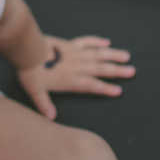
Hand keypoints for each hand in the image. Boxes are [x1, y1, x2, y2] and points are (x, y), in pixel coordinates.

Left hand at [17, 36, 133, 119]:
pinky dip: (97, 41)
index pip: (91, 85)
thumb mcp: (36, 91)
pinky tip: (107, 41)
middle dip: (117, 71)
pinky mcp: (70, 43)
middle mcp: (77, 66)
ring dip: (112, 55)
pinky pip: (86, 41)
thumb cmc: (31, 71)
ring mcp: (74, 53)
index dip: (105, 89)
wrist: (27, 49)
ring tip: (126, 56)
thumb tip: (51, 119)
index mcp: (70, 80)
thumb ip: (44, 105)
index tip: (119, 91)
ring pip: (97, 54)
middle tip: (132, 72)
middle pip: (100, 69)